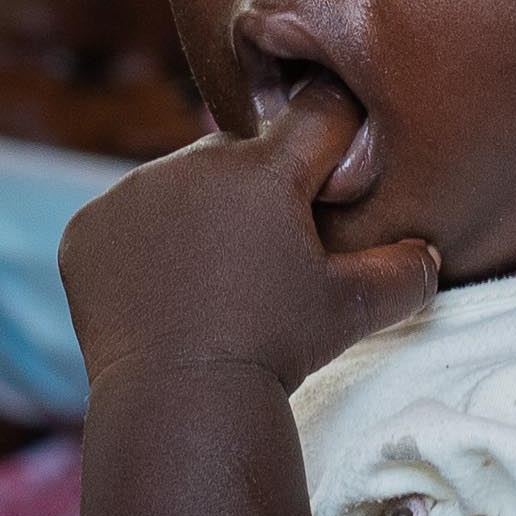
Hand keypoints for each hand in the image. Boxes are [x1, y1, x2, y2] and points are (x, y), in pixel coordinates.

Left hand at [64, 82, 437, 402]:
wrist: (180, 400)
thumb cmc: (276, 350)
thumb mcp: (354, 311)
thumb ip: (405, 271)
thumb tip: (428, 253)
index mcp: (264, 170)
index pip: (317, 115)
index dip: (332, 146)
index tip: (330, 179)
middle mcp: (192, 164)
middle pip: (240, 155)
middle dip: (257, 191)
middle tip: (266, 256)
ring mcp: (132, 193)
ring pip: (179, 185)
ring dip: (197, 214)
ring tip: (209, 280)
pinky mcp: (87, 228)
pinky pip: (125, 220)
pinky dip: (141, 246)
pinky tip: (159, 292)